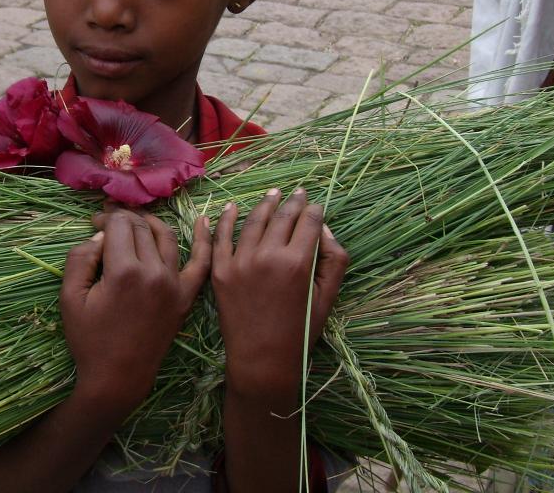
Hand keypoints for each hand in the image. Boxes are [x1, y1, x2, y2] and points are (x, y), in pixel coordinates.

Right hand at [59, 209, 210, 412]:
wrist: (118, 378)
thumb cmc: (89, 340)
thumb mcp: (70, 298)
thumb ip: (80, 258)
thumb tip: (100, 235)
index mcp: (123, 271)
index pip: (119, 225)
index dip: (105, 217)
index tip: (94, 221)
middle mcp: (153, 272)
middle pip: (141, 228)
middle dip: (124, 218)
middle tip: (109, 219)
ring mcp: (174, 284)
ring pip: (166, 237)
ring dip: (151, 223)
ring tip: (136, 221)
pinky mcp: (186, 297)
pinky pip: (201, 263)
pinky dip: (204, 240)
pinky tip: (205, 220)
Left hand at [212, 188, 347, 401]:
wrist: (262, 361)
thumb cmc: (299, 332)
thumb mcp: (327, 299)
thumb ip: (334, 261)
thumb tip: (324, 229)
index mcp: (298, 263)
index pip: (308, 222)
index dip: (314, 210)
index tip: (316, 205)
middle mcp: (268, 256)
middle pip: (283, 217)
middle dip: (293, 202)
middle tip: (299, 193)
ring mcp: (240, 262)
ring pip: (254, 220)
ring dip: (265, 204)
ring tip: (273, 194)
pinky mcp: (220, 271)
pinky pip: (221, 237)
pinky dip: (226, 218)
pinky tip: (232, 206)